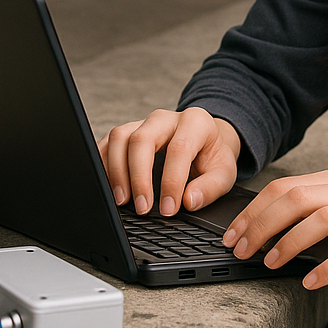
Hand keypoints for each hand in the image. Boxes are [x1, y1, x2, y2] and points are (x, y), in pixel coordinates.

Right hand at [97, 107, 240, 216]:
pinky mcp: (128, 132)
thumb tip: (188, 201)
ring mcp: (143, 122)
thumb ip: (210, 187)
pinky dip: (103, 164)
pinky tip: (107, 186)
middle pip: (142, 139)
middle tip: (142, 207)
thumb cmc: (212, 157)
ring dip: (116, 171)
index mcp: (195, 122)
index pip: (179, 148)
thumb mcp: (224, 172)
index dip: (172, 181)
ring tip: (122, 200)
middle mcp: (165, 118)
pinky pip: (107, 142)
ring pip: (119, 137)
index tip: (168, 209)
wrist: (206, 140)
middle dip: (138, 176)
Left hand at [221, 170, 327, 297]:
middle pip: (298, 197)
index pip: (285, 186)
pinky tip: (309, 282)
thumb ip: (306, 220)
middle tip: (243, 250)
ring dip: (290, 242)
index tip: (232, 235)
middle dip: (263, 224)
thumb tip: (255, 234)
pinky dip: (326, 267)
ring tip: (270, 263)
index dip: (254, 210)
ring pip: (323, 218)